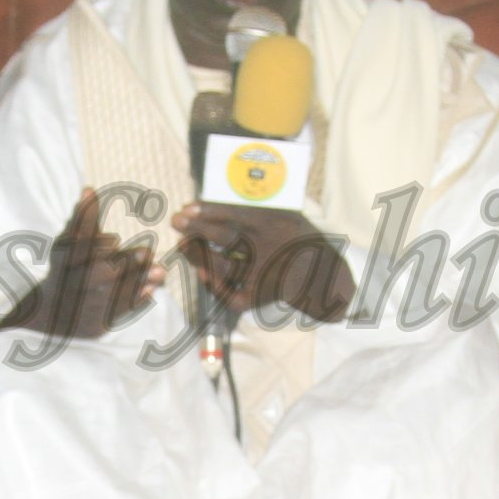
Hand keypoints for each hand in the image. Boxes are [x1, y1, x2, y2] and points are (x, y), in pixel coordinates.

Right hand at [0, 189, 161, 338]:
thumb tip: (88, 188)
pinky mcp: (96, 325)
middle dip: (122, 265)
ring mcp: (83, 308)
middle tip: (148, 252)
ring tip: (161, 270)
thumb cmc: (68, 268)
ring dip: (137, 282)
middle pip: (94, 276)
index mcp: (63, 262)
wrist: (53, 313)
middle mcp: (70, 285)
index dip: (94, 246)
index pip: (77, 254)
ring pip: (111, 296)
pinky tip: (153, 289)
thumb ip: (82, 219)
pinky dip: (136, 302)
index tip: (115, 239)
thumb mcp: (69, 243)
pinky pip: (118, 314)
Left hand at [171, 199, 351, 322]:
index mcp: (278, 225)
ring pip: (223, 266)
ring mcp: (264, 276)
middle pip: (226, 238)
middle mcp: (270, 250)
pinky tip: (202, 272)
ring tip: (183, 244)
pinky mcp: (259, 297)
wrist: (322, 277)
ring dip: (198, 255)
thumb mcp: (287, 215)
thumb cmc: (299, 239)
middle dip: (196, 228)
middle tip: (176, 221)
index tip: (188, 206)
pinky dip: (214, 284)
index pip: (237, 214)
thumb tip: (216, 201)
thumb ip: (258, 208)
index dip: (209, 211)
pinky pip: (230, 293)